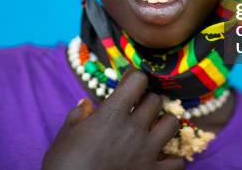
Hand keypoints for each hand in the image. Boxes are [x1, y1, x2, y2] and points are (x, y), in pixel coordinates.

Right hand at [42, 68, 184, 169]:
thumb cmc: (64, 166)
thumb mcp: (64, 137)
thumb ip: (78, 116)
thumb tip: (85, 104)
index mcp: (112, 114)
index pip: (137, 80)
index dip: (133, 79)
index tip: (128, 84)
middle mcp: (134, 129)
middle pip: (155, 100)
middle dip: (147, 101)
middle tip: (137, 109)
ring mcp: (147, 152)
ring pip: (172, 124)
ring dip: (164, 124)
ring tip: (153, 130)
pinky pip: (177, 161)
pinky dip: (172, 159)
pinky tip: (160, 159)